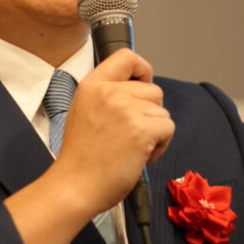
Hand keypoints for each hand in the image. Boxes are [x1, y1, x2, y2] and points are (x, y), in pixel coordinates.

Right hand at [53, 48, 174, 214]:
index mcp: (92, 85)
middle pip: (153, 90)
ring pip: (162, 112)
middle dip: (149, 113)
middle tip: (129, 135)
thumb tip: (137, 92)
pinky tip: (140, 156)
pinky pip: (168, 128)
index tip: (142, 86)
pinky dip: (160, 145)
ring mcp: (126, 110)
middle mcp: (109, 92)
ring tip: (131, 148)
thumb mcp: (83, 112)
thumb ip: (107, 97)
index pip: (127, 57)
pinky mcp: (142, 129)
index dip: (142, 70)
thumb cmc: (80, 159)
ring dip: (154, 132)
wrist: (75, 186)